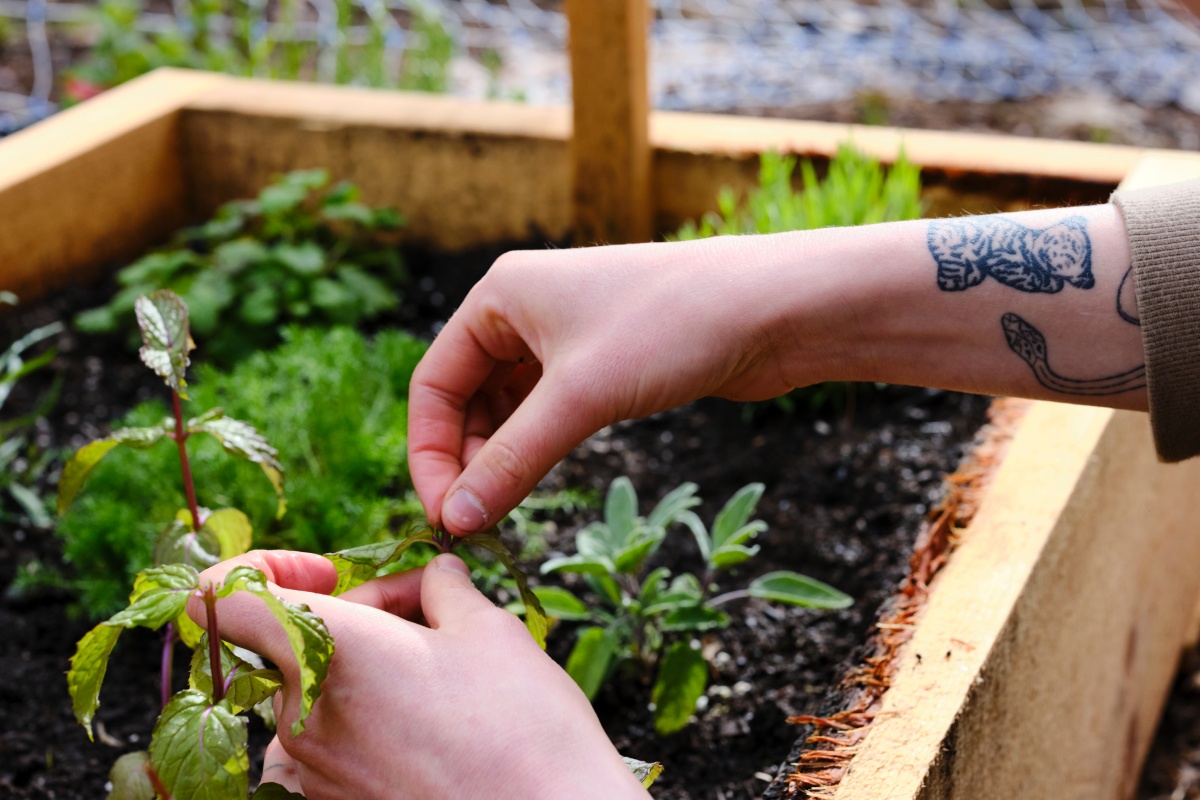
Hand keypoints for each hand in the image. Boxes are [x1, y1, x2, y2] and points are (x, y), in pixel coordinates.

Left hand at [186, 550, 649, 799]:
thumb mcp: (487, 629)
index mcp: (326, 651)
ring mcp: (313, 770)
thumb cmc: (522, 725)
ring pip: (314, 689)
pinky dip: (368, 714)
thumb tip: (434, 575)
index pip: (221, 599)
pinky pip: (330, 740)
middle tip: (430, 611)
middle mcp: (300, 714)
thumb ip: (442, 588)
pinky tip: (432, 719)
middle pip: (293, 638)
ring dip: (364, 666)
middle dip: (358, 613)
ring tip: (440, 669)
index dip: (263, 569)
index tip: (328, 572)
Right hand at [408, 234, 848, 534]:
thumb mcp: (580, 397)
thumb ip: (513, 460)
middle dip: (465, 460)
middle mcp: (525, 310)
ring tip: (503, 512)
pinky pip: (548, 411)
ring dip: (502, 458)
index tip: (444, 515)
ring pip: (508, 408)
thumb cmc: (672, 328)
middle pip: (466, 397)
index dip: (430, 453)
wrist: (774, 308)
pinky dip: (537, 448)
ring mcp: (565, 335)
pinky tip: (539, 482)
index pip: (434, 383)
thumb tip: (456, 520)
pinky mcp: (602, 362)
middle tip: (473, 524)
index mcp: (500, 295)